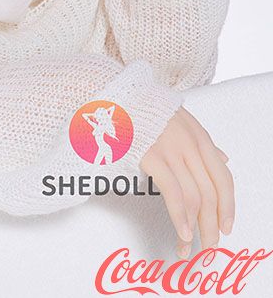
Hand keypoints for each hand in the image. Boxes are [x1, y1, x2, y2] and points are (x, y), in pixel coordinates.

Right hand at [139, 106, 234, 258]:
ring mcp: (172, 150)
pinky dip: (180, 217)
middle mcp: (190, 144)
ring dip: (195, 229)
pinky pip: (173, 192)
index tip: (226, 228)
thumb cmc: (145, 109)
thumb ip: (202, 142)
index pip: (223, 178)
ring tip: (188, 248)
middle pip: (211, 193)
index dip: (227, 206)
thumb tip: (223, 159)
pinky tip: (182, 232)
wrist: (116, 94)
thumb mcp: (181, 120)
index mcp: (199, 136)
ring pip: (195, 198)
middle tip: (208, 248)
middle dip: (211, 226)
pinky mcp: (151, 156)